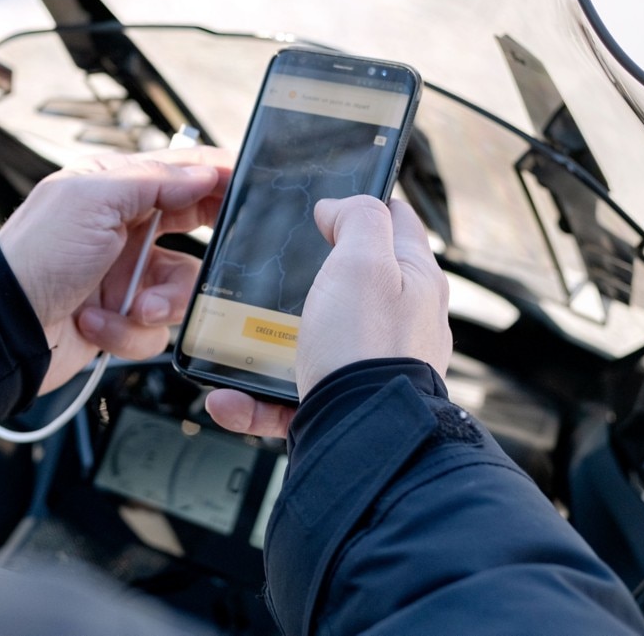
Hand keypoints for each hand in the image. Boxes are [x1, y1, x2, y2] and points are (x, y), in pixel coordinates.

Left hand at [0, 148, 231, 393]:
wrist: (4, 328)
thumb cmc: (34, 256)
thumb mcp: (92, 200)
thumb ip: (153, 181)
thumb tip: (202, 173)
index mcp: (115, 188)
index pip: (181, 171)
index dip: (217, 175)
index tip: (249, 183)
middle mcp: (125, 229)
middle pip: (195, 227)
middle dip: (206, 244)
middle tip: (222, 249)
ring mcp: (126, 275)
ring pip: (183, 288)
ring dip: (161, 301)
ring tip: (133, 306)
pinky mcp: (123, 318)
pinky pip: (157, 328)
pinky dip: (130, 330)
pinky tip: (97, 323)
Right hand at [205, 196, 450, 437]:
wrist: (362, 435)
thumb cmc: (368, 347)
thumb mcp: (364, 259)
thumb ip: (357, 217)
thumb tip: (338, 207)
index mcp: (415, 281)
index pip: (396, 224)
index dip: (361, 208)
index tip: (327, 209)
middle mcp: (400, 325)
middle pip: (350, 285)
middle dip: (307, 281)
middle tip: (273, 277)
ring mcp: (371, 367)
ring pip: (311, 344)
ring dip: (266, 345)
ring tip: (234, 344)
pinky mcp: (341, 406)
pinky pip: (287, 397)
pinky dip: (253, 398)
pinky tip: (228, 396)